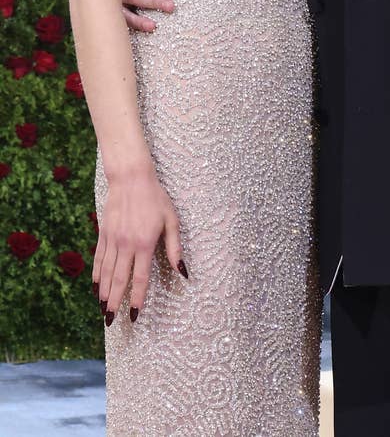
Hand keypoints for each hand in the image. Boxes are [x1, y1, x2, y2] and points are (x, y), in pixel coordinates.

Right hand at [94, 167, 186, 324]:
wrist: (131, 178)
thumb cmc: (156, 198)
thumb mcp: (171, 220)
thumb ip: (175, 248)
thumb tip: (183, 272)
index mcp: (145, 243)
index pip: (140, 278)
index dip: (136, 298)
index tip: (134, 314)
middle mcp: (126, 245)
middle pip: (119, 280)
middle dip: (115, 302)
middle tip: (111, 321)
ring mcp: (112, 239)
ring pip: (106, 272)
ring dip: (104, 292)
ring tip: (102, 310)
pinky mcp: (103, 233)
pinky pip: (98, 258)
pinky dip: (96, 275)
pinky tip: (95, 287)